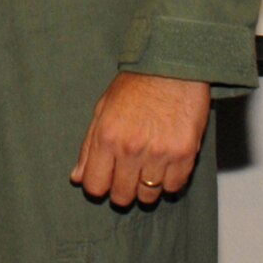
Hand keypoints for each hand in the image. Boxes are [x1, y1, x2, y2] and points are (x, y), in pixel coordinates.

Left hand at [70, 72, 209, 207]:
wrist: (173, 66)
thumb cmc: (137, 84)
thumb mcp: (103, 109)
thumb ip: (89, 146)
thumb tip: (77, 178)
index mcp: (107, 137)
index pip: (94, 186)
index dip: (99, 186)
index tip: (106, 180)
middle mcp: (131, 149)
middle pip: (121, 196)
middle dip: (122, 190)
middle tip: (129, 175)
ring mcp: (158, 153)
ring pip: (148, 196)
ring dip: (147, 187)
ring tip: (149, 168)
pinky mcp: (184, 154)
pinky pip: (174, 187)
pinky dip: (170, 181)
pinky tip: (167, 165)